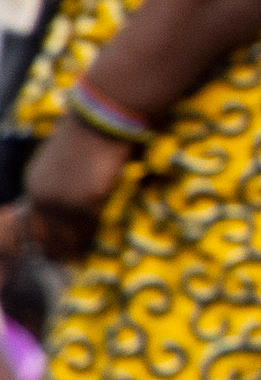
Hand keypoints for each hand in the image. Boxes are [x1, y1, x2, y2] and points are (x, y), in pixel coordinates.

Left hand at [16, 117, 129, 268]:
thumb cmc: (90, 135)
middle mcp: (44, 196)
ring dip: (83, 248)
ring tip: (92, 258)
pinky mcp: (87, 199)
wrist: (102, 116)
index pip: (38, 227)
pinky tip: (106, 243)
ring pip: (73, 236)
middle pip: (52, 237)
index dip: (52, 244)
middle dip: (65, 252)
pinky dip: (100, 237)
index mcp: (36, 186)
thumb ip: (67, 186)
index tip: (65, 255)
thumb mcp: (67, 164)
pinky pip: (93, 226)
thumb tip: (81, 204)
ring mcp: (64, 200)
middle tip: (79, 262)